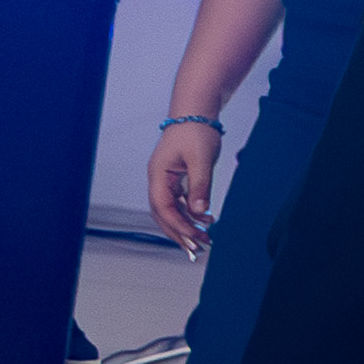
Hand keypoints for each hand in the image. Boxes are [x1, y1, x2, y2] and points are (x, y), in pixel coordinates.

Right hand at [147, 120, 222, 250]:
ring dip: (185, 226)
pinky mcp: (175, 180)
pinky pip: (179, 203)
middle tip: (197, 250)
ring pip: (171, 211)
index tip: (194, 237)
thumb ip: (199, 186)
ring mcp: (165, 181)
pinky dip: (190, 214)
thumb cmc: (196, 132)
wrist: (195, 113)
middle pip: (163, 214)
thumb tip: (200, 211)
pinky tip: (205, 220)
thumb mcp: (201, 159)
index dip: (178, 225)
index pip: (163, 207)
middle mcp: (158, 180)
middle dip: (179, 233)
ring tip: (204, 239)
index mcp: (158, 175)